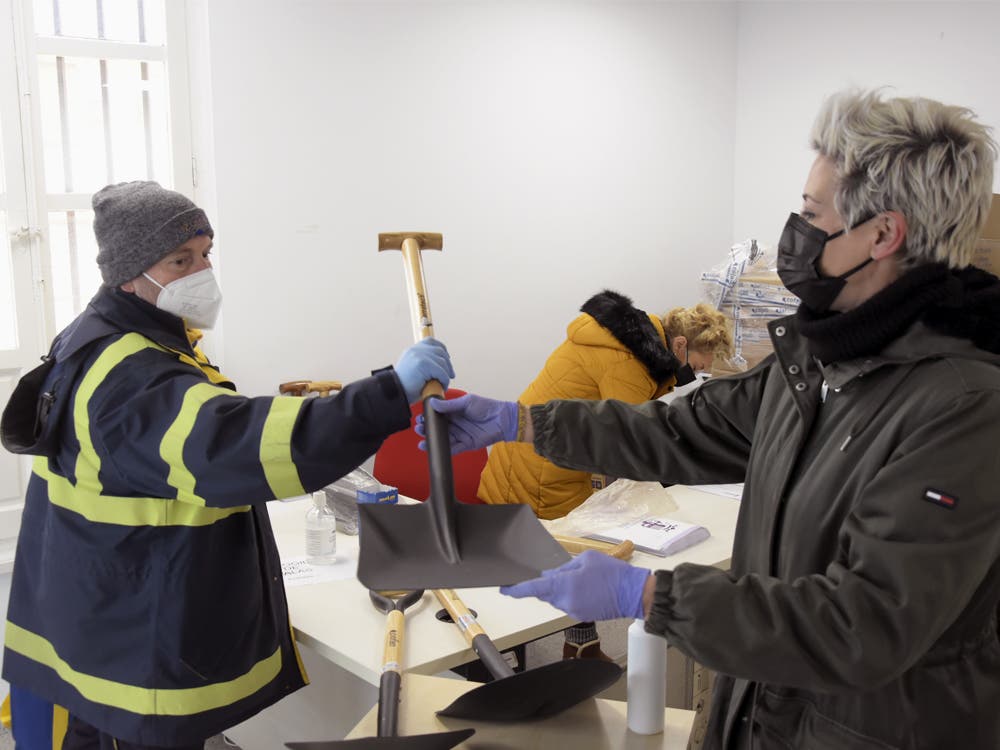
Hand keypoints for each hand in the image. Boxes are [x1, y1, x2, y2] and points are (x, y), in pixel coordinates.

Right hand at [394, 338, 454, 403]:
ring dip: (446, 374)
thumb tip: (442, 364)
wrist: (395, 393)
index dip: (442, 349)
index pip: (431, 342)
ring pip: (442, 362)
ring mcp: (419, 355)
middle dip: (447, 363)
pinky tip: (442, 386)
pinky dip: (445, 380)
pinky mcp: (423, 363)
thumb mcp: (414, 370)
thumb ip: (425, 363)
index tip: (447, 359)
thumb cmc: (405, 387)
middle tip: (450, 375)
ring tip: (443, 383)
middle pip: (440, 351)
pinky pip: (441, 371)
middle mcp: (416, 350)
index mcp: (413, 349)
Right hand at [415, 393, 517, 453]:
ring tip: (422, 441)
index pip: (438, 415)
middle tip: (419, 429)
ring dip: (433, 440)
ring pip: (443, 439)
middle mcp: (456, 424)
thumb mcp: (466, 402)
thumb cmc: (486, 407)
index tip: (419, 418)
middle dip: (428, 429)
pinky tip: (434, 449)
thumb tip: (432, 403)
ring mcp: (460, 435)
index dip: (429, 418)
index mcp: (454, 412)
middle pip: (439, 428)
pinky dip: (444, 450)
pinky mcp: (466, 445)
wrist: (503, 418)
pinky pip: (453, 448)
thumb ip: (449, 405)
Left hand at [500, 549, 649, 621]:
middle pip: (545, 593)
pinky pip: (567, 603)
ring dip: (560, 589)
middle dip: (547, 583)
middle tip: (563, 573)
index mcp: (564, 585)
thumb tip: (550, 574)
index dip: (517, 590)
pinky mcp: (581, 615)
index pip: (533, 588)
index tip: (505, 589)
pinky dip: (570, 595)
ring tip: (581, 579)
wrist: (633, 594)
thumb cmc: (612, 573)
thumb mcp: (586, 560)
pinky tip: (585, 587)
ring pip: (556, 598)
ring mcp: (573, 610)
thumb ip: (564, 568)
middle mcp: (565, 601)